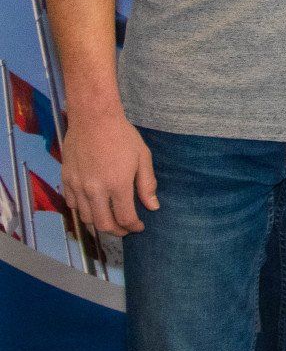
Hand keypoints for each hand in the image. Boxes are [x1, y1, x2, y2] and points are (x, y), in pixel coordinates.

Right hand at [61, 110, 157, 235]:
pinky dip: (83, 211)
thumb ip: (147, 184)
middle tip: (125, 229)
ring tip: (111, 220)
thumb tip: (153, 207)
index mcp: (117, 185)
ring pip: (86, 218)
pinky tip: (93, 207)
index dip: (134, 227)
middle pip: (104, 224)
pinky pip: (72, 205)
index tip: (139, 227)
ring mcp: (78, 186)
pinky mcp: (66, 180)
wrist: (93, 119)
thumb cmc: (122, 135)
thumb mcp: (143, 157)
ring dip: (100, 224)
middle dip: (117, 231)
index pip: (125, 217)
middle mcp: (95, 190)